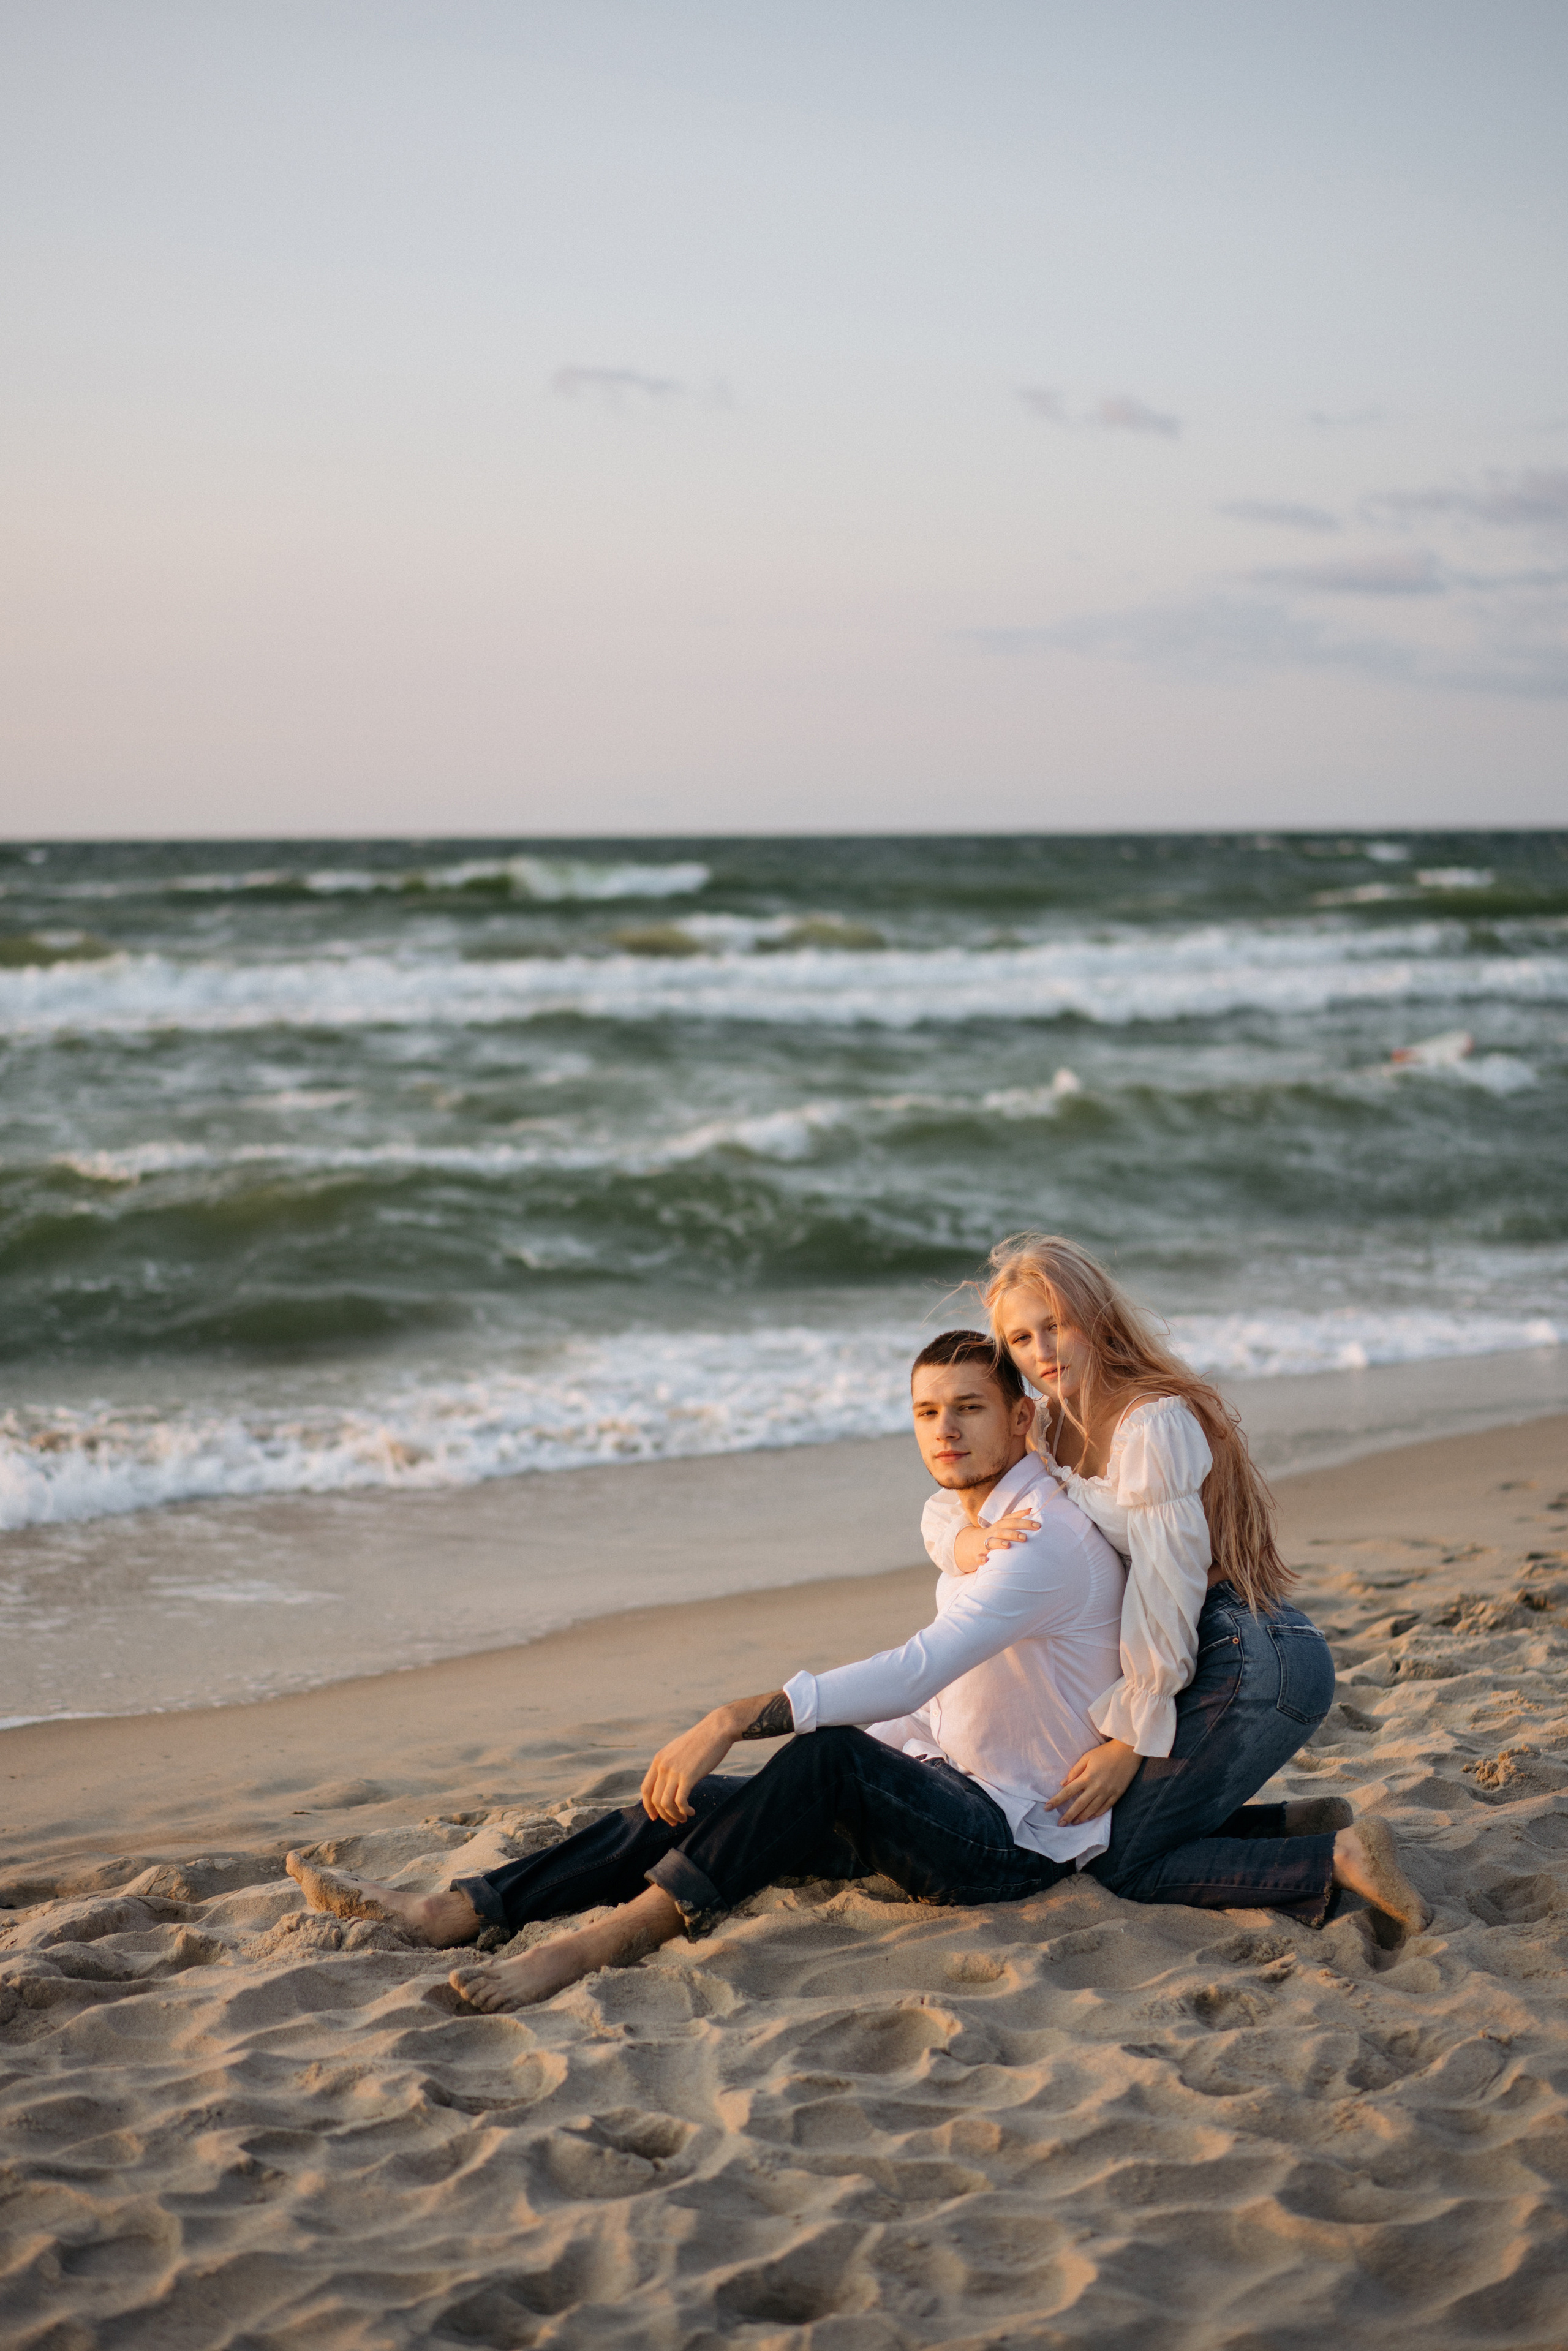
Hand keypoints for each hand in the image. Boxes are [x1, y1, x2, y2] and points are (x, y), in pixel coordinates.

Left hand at [640, 1710, 739, 1825]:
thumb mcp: (677, 1750)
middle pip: (655, 1800)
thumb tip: (667, 1782)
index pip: (645, 1789)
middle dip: (663, 1815)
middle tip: (674, 1822)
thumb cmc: (701, 1741)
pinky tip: (692, 1812)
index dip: (648, 1806)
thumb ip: (669, 1764)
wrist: (716, 1730)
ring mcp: (674, 1771)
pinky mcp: (688, 1776)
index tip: (655, 1816)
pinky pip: (680, 1802)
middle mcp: (663, 1766)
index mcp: (658, 1759)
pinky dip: (684, 1811)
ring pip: (666, 1804)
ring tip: (684, 1818)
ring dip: (674, 1816)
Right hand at [950, 1507, 1039, 1573]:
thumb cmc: (994, 1534)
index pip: (1013, 1521)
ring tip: (1007, 1545)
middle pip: (1003, 1530)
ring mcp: (985, 1543)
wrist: (972, 1544)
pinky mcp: (979, 1554)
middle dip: (1014, 1533)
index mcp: (1000, 1525)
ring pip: (992, 1541)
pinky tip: (985, 1561)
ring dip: (999, 1543)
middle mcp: (993, 1533)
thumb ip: (1016, 1516)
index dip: (1025, 1522)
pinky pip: (979, 1557)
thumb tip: (1030, 1509)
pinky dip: (981, 1558)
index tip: (1038, 1526)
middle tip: (1025, 1538)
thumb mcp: (1004, 1524)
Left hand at [1047, 1739, 1140, 1826]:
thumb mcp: (1087, 1757)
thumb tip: (1063, 1783)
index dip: (1056, 1801)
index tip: (1047, 1808)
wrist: (1128, 1752)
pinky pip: (1104, 1809)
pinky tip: (1089, 1818)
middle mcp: (1096, 1787)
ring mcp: (1107, 1793)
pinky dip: (1096, 1814)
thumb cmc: (1105, 1752)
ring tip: (1073, 1823)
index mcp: (1087, 1777)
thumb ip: (1074, 1771)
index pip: (1068, 1792)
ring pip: (1091, 1810)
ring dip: (1081, 1818)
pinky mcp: (1117, 1795)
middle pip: (1079, 1805)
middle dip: (1068, 1816)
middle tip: (1060, 1824)